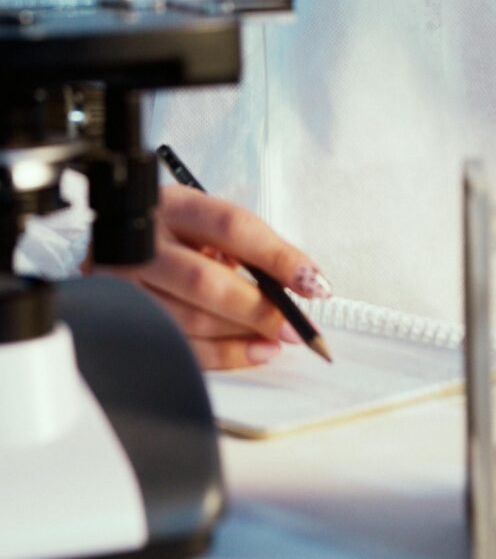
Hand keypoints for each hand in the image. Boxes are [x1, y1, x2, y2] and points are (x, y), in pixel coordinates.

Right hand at [94, 185, 332, 369]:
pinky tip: (252, 352)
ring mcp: (123, 285)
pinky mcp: (120, 322)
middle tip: (296, 326)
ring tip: (278, 341)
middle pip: (204, 280)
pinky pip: (176, 348)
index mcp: (174, 206)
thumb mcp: (206, 224)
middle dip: (258, 308)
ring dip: (242, 336)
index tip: (312, 281)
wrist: (117, 246)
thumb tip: (299, 284)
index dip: (276, 256)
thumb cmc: (177, 236)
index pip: (230, 226)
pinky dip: (222, 355)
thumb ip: (246, 249)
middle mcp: (142, 243)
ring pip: (188, 320)